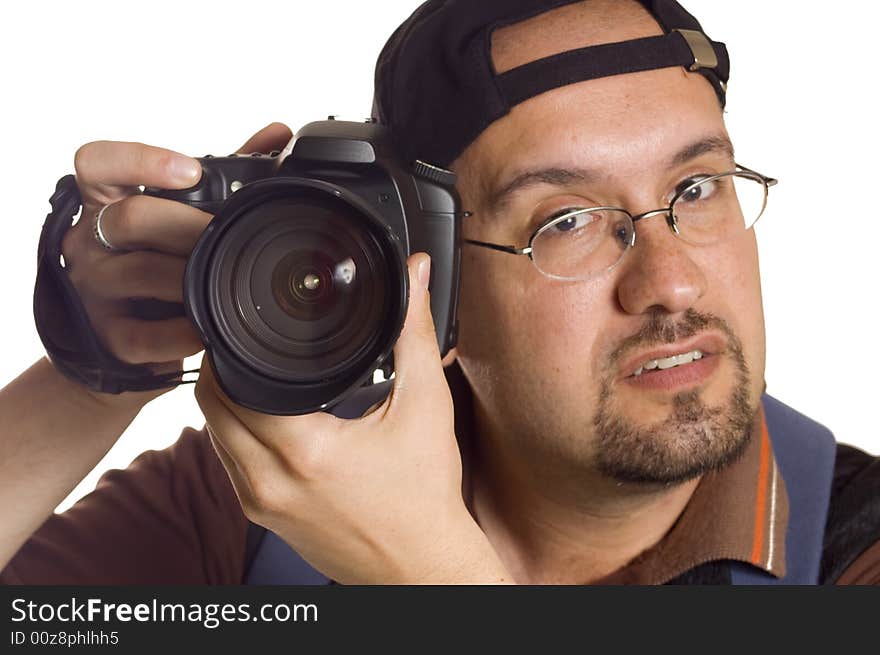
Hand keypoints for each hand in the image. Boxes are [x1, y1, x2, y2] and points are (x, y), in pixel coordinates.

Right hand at [62, 123, 292, 408]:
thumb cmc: (159, 261)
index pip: (96, 163)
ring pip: (139, 273)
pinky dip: (179, 333)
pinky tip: (205, 331)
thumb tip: (278, 134)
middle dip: (188, 226)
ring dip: (189, 276)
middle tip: (226, 234)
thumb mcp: (183, 214)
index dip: (140, 160)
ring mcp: (92, 289)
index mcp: (105, 201)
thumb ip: (225, 175)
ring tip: (223, 277)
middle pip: (129, 219)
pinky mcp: (105, 336)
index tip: (192, 170)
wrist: (126, 336)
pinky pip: (142, 335)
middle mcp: (89, 240)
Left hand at [195, 253, 512, 583]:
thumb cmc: (425, 495)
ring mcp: (261, 506)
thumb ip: (413, 333)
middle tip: (242, 340)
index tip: (241, 324)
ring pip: (213, 438)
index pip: (232, 384)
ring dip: (221, 402)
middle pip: (209, 409)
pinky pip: (228, 466)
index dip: (228, 348)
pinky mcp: (263, 519)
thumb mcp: (425, 405)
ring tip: (248, 371)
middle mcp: (270, 482)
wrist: (422, 566)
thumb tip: (413, 277)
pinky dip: (233, 434)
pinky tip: (262, 416)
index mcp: (305, 450)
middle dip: (218, 369)